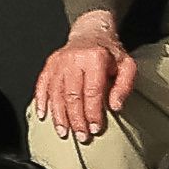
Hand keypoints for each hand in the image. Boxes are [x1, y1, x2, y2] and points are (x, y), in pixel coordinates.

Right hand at [32, 19, 138, 144]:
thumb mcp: (127, 65)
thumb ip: (124, 86)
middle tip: (81, 136)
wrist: (91, 32)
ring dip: (59, 116)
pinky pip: (42, 85)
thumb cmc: (110, 52)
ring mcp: (59, 62)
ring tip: (64, 132)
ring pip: (56, 93)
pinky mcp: (49, 65)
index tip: (96, 128)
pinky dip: (41, 101)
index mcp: (95, 58)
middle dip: (76, 119)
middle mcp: (74, 59)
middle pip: (72, 95)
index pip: (92, 91)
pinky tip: (43, 115)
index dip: (93, 112)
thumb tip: (115, 107)